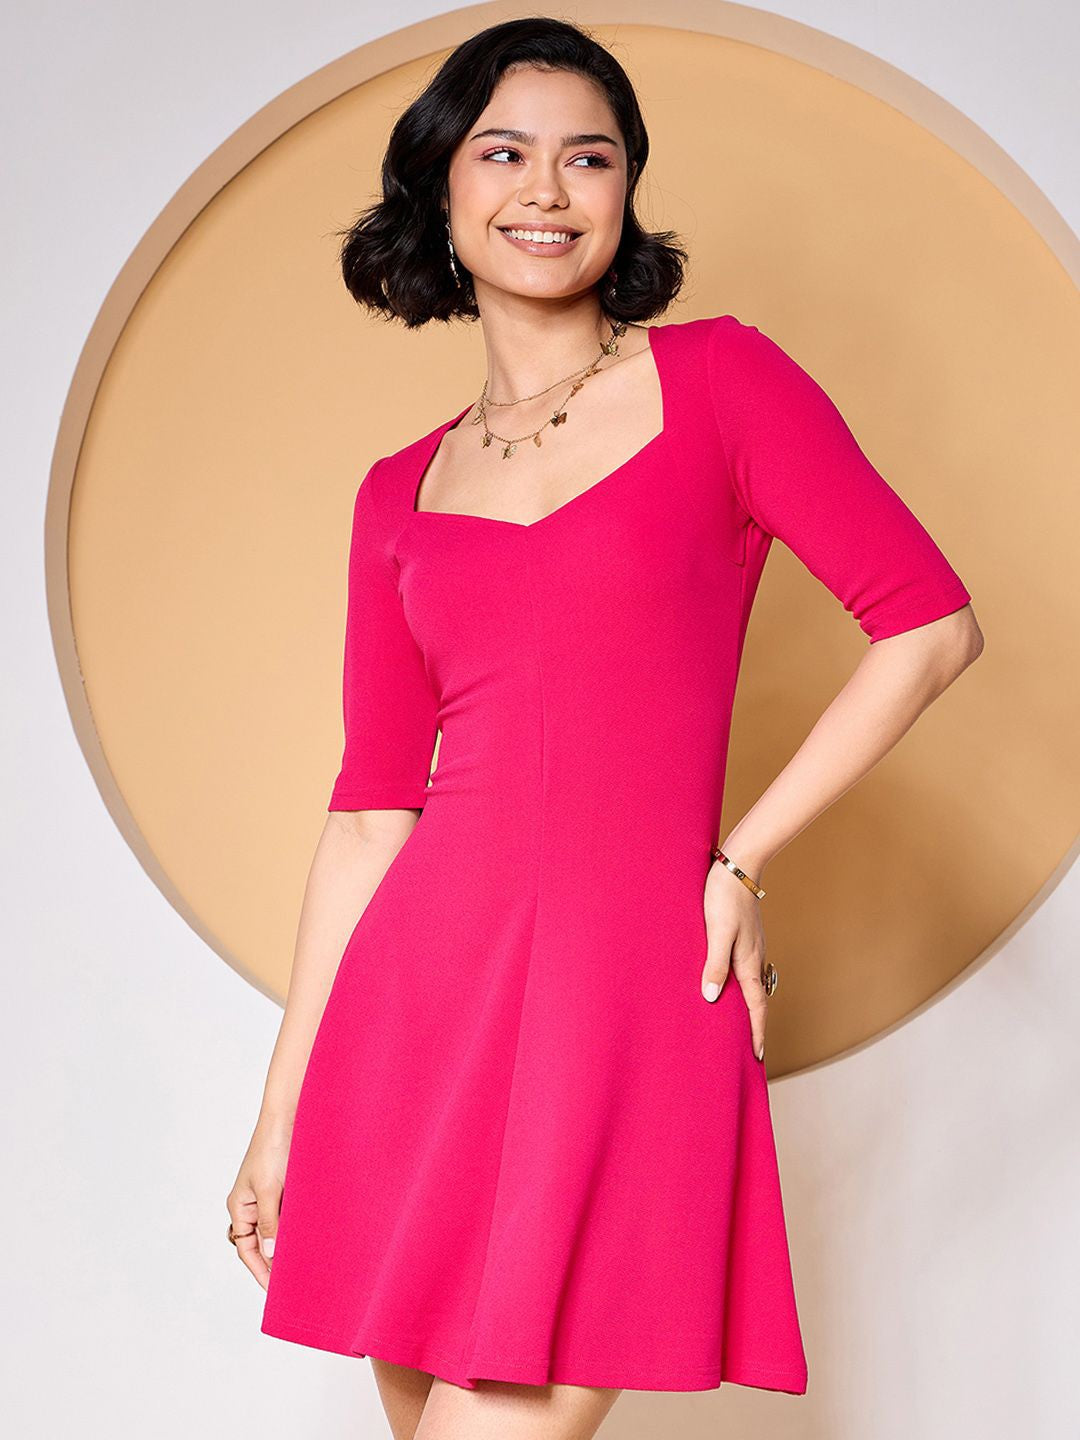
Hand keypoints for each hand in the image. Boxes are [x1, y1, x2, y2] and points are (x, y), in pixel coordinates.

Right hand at [226, 1117, 290, 1289]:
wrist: (289, 1115)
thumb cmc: (273, 1147)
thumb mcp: (269, 1188)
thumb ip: (270, 1222)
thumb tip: (270, 1254)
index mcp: (240, 1206)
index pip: (247, 1249)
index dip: (260, 1271)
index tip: (275, 1290)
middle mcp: (252, 1204)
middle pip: (260, 1243)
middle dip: (273, 1262)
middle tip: (292, 1282)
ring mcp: (269, 1196)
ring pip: (275, 1231)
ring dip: (286, 1244)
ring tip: (303, 1264)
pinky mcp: (285, 1187)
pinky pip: (288, 1215)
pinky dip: (296, 1227)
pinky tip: (310, 1237)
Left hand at [701, 859, 768, 1061]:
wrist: (738, 866)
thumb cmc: (724, 897)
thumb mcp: (717, 932)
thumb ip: (714, 964)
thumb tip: (712, 997)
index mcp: (748, 962)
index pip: (756, 1007)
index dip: (757, 1032)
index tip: (758, 1056)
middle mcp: (754, 958)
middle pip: (756, 1000)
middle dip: (754, 1025)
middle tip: (749, 1049)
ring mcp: (751, 948)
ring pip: (751, 985)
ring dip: (748, 1006)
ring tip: (738, 1024)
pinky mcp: (745, 937)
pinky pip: (745, 970)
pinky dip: (741, 986)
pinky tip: (728, 984)